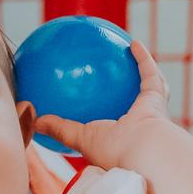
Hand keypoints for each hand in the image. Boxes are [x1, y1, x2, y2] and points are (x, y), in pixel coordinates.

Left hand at [35, 42, 171, 174]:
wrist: (141, 150)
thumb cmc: (113, 149)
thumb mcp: (80, 139)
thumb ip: (60, 129)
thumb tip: (35, 123)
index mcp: (124, 139)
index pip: (117, 128)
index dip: (110, 119)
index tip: (98, 106)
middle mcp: (141, 125)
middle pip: (139, 106)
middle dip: (134, 95)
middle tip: (120, 80)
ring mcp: (152, 111)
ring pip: (153, 89)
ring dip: (145, 72)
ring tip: (132, 54)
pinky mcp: (157, 98)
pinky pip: (150, 73)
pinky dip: (143, 58)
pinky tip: (133, 43)